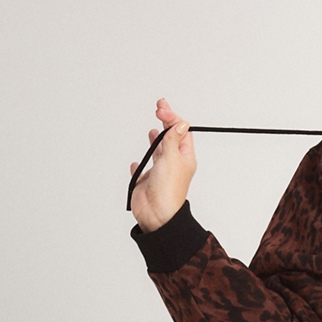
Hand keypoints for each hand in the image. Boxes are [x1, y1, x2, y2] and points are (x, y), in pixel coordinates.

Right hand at [129, 98, 196, 229]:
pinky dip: (139, 166)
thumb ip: (172, 139)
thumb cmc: (168, 190)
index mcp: (184, 158)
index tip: (161, 109)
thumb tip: (181, 123)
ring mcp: (159, 173)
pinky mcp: (146, 182)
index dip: (172, 118)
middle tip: (160, 107)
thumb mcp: (172, 157)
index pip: (181, 132)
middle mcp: (173, 164)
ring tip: (153, 132)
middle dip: (166, 123)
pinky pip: (142, 171)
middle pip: (171, 139)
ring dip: (155, 142)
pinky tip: (137, 163)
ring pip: (158, 153)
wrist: (157, 213)